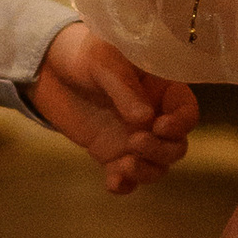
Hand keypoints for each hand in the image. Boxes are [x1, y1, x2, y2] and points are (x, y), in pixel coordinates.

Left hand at [32, 21, 197, 194]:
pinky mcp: (112, 153)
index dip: (181, 124)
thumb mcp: (104, 60)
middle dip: (161, 151)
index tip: (159, 126)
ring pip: (157, 166)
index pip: (187, 111)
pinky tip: (113, 183)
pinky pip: (127, 176)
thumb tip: (145, 119)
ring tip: (122, 166)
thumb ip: (124, 88)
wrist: (50, 68)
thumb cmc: (83, 53)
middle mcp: (154, 116)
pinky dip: (124, 184)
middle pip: (176, 146)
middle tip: (134, 142)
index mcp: (161, 89)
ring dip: (147, 172)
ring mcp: (134, 137)